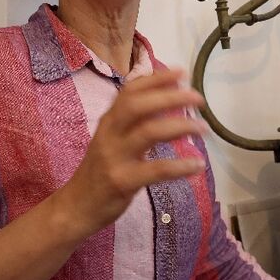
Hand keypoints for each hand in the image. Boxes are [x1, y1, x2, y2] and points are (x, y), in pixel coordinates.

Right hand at [56, 69, 205, 237]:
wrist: (76, 207)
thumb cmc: (101, 170)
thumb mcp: (113, 139)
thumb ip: (134, 121)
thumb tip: (167, 98)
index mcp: (109, 121)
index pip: (130, 91)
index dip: (156, 79)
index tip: (181, 72)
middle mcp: (109, 133)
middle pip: (138, 106)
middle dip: (170, 97)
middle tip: (198, 98)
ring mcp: (114, 157)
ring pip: (149, 132)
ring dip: (180, 127)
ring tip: (203, 128)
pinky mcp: (122, 181)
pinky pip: (156, 170)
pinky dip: (180, 166)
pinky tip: (198, 165)